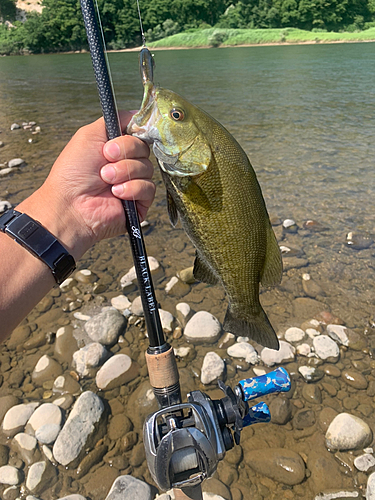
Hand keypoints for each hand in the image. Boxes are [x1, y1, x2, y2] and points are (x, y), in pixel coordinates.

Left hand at [24, 111, 154, 258]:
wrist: (71, 205)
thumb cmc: (73, 172)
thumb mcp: (89, 134)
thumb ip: (114, 119)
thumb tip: (137, 113)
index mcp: (116, 146)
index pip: (138, 131)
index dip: (136, 130)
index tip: (126, 131)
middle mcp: (126, 162)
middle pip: (144, 147)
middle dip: (125, 151)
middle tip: (106, 158)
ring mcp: (134, 182)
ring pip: (147, 167)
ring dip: (125, 171)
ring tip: (106, 179)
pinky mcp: (140, 201)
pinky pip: (149, 188)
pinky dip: (131, 188)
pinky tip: (116, 194)